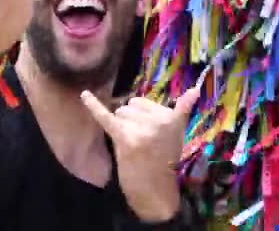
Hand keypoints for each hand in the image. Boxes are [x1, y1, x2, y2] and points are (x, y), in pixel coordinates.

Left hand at [81, 88, 199, 221]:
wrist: (155, 190)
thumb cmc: (164, 160)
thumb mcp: (177, 134)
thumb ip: (181, 111)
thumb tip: (194, 89)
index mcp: (172, 118)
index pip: (145, 103)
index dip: (142, 115)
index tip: (146, 132)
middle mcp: (159, 120)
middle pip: (131, 105)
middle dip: (132, 119)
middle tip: (141, 142)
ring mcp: (141, 129)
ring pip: (120, 111)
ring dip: (122, 125)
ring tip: (133, 144)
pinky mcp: (125, 137)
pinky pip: (106, 116)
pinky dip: (93, 105)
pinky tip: (84, 94)